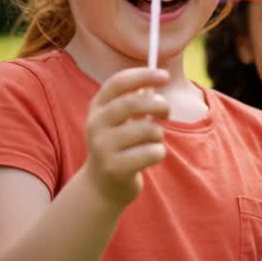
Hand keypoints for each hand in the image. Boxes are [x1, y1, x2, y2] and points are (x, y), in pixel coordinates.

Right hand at [82, 67, 169, 207]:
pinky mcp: (114, 167)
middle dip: (158, 104)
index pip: (117, 83)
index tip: (166, 75)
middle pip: (132, 103)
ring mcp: (102, 147)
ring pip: (148, 129)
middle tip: (166, 111)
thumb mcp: (120, 119)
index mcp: (97, 107)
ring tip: (152, 141)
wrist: (103, 185)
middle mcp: (95, 125)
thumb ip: (136, 97)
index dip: (143, 76)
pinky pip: (152, 152)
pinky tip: (149, 158)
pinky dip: (159, 153)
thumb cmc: (120, 143)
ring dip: (159, 134)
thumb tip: (160, 76)